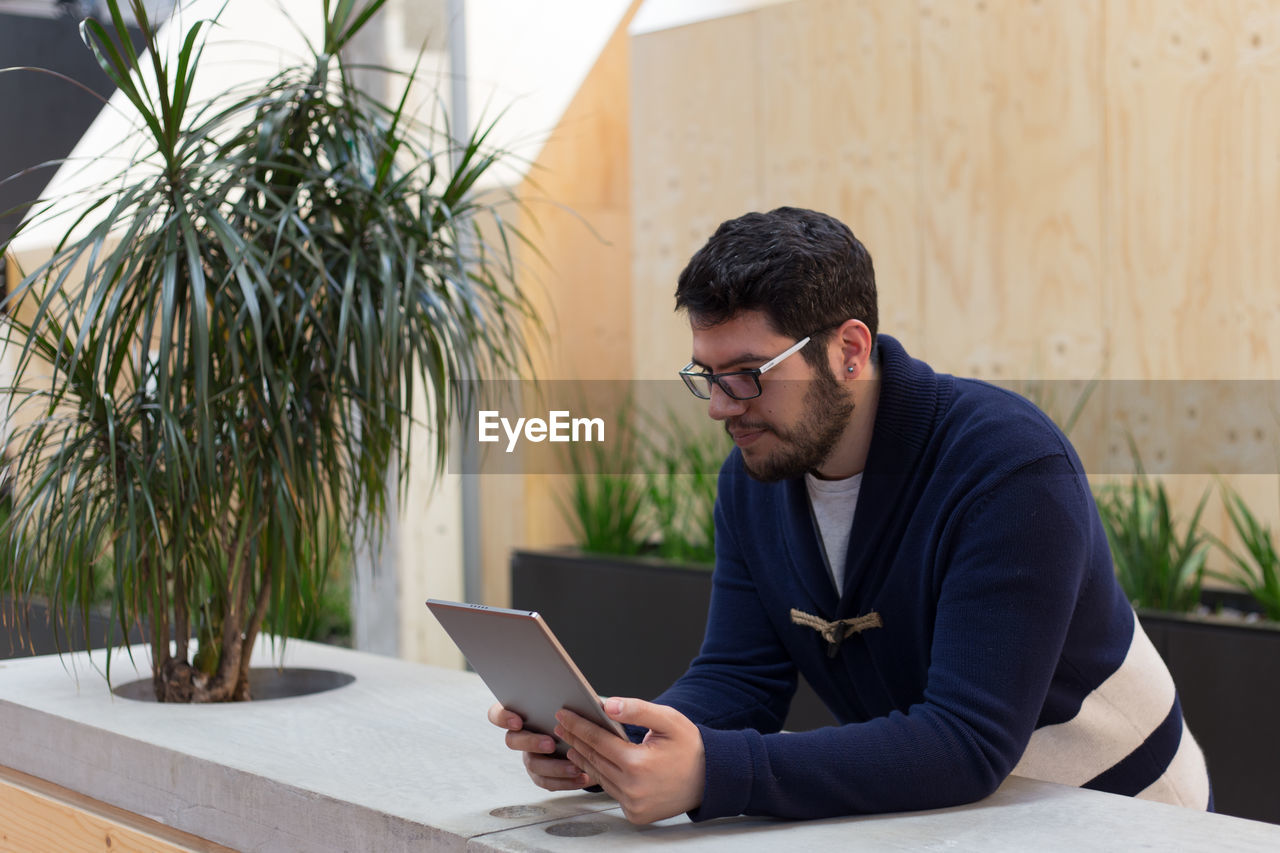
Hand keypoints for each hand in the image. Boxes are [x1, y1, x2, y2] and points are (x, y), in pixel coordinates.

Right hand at [487, 702, 593, 790]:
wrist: (589, 736)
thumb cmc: (578, 714)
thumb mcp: (577, 702)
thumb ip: (576, 700)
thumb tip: (597, 703)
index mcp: (522, 713)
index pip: (497, 713)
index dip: (503, 717)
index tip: (518, 720)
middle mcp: (521, 736)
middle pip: (512, 741)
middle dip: (531, 742)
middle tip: (551, 743)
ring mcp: (529, 756)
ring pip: (532, 764)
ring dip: (554, 766)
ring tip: (576, 767)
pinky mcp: (541, 774)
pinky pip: (547, 782)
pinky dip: (566, 781)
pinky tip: (583, 777)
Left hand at [555, 697, 704, 824]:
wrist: (711, 779)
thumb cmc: (690, 747)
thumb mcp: (668, 720)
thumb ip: (637, 710)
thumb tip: (606, 705)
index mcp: (638, 764)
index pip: (597, 741)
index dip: (578, 726)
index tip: (563, 714)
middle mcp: (632, 788)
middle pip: (594, 759)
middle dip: (576, 740)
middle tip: (561, 725)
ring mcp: (633, 805)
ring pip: (600, 777)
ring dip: (584, 759)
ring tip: (572, 743)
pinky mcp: (635, 814)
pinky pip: (611, 791)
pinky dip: (601, 776)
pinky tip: (593, 763)